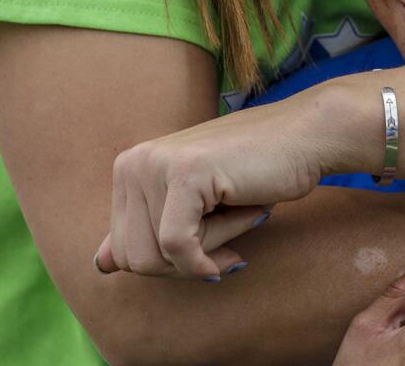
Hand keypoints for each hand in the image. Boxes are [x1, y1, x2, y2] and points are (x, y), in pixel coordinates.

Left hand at [93, 93, 339, 279]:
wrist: (305, 138)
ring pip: (158, 256)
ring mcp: (156, 164)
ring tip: (239, 210)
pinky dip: (209, 258)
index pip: (124, 252)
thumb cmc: (256, 173)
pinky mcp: (185, 173)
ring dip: (209, 250)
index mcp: (129, 168)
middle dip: (186, 262)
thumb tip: (98, 266)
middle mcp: (133, 162)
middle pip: (135, 260)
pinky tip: (242, 238)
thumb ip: (147, 233)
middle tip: (230, 228)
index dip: (171, 264)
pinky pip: (179, 245)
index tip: (209, 247)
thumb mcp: (193, 208)